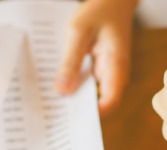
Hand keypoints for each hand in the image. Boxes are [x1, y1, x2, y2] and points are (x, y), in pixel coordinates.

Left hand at [53, 0, 134, 115]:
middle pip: (98, 103)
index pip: (108, 103)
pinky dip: (73, 84)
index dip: (90, 116)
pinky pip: (87, 83)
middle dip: (76, 110)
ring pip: (91, 95)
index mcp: (116, 67)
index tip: (66, 120)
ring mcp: (108, 72)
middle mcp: (115, 75)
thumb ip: (70, 62)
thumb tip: (62, 91)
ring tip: (50, 103)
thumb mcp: (78, 32)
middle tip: (51, 114)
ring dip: (73, 97)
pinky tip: (56, 83)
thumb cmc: (98, 11)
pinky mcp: (100, 68)